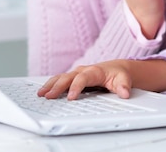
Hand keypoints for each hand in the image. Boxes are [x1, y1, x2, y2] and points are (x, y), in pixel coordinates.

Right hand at [37, 58, 165, 99]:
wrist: (116, 68)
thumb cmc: (118, 74)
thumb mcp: (124, 79)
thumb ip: (124, 86)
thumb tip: (125, 93)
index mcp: (94, 71)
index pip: (82, 78)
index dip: (76, 87)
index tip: (71, 97)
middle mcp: (82, 70)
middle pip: (67, 77)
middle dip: (57, 87)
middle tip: (49, 97)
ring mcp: (75, 73)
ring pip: (60, 77)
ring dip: (50, 85)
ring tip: (41, 94)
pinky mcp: (72, 78)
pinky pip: (59, 80)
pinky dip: (50, 85)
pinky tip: (43, 92)